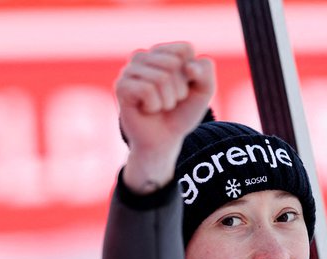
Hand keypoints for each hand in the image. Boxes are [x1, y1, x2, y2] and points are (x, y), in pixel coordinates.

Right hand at [115, 42, 215, 191]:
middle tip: (170, 100)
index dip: (192, 73)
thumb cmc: (181, 113)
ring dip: (167, 100)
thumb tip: (188, 66)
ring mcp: (129, 70)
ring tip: (159, 106)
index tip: (185, 87)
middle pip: (173, 63)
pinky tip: (147, 109)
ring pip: (160, 78)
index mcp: (163, 52)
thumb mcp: (203, 92)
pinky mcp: (121, 86)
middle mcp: (143, 56)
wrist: (164, 140)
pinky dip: (154, 105)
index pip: (185, 48)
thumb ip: (206, 72)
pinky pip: (147, 90)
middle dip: (179, 89)